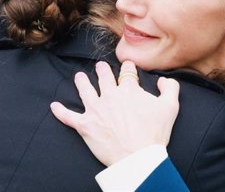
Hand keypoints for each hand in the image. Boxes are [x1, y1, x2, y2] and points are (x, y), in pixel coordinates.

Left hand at [50, 60, 179, 166]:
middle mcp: (110, 95)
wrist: (138, 157)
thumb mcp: (170, 107)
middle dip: (102, 70)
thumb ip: (170, 88)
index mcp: (129, 89)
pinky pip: (68, 117)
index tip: (127, 66)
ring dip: (81, 82)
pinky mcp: (85, 125)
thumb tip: (163, 80)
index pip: (127, 71)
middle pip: (103, 77)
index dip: (128, 67)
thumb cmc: (155, 133)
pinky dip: (60, 111)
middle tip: (100, 67)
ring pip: (84, 90)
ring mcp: (95, 110)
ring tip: (79, 77)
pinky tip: (54, 106)